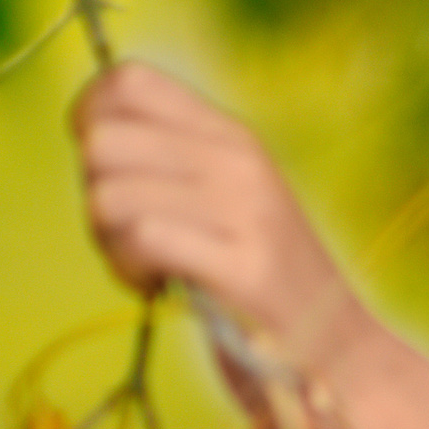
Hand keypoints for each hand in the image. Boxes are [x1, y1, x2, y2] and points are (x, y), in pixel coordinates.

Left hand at [75, 61, 368, 369]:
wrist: (339, 347)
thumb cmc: (261, 278)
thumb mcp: (225, 197)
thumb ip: (170, 159)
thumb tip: (90, 132)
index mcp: (233, 136)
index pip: (129, 80)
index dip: (90, 117)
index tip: (106, 169)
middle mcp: (241, 161)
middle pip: (103, 140)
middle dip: (92, 191)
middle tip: (127, 231)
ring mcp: (247, 211)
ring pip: (111, 194)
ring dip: (107, 241)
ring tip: (141, 264)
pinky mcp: (245, 266)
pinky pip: (143, 240)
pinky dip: (131, 272)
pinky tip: (159, 287)